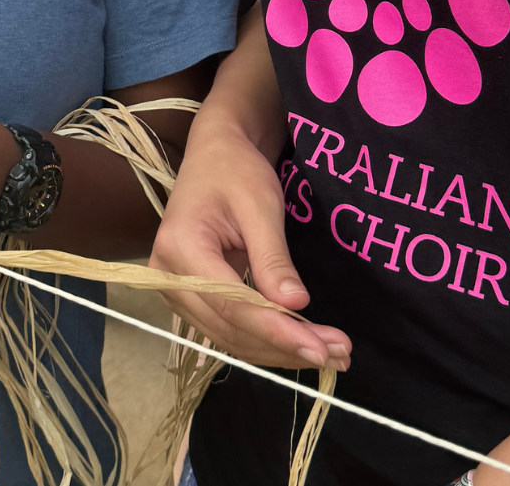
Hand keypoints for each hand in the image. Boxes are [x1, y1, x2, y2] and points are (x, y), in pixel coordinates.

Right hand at [150, 115, 349, 370]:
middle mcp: (168, 276)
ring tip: (332, 353)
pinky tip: (302, 342)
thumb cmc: (236, 170)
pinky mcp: (191, 297)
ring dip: (279, 350)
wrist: (215, 155)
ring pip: (230, 337)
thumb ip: (273, 258)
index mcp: (180, 246)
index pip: (231, 304)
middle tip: (340, 354)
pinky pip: (229, 328)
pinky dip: (266, 339)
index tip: (320, 350)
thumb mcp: (261, 206)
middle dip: (285, 346)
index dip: (276, 331)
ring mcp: (175, 290)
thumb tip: (296, 306)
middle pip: (230, 328)